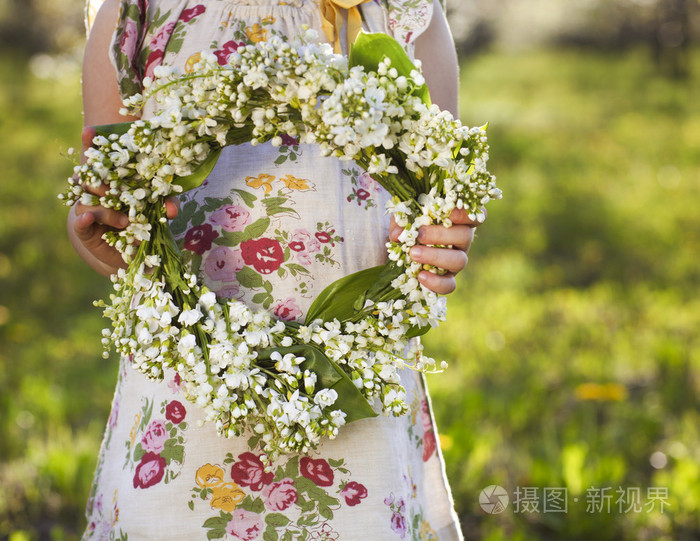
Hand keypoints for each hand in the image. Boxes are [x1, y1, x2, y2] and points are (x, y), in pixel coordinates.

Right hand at [69, 126, 178, 274]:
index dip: (92, 143)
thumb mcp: (157, 208)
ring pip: (87, 201)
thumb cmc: (143, 220)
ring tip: (125, 221)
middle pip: (90, 178)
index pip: (100, 158)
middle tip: (112, 187)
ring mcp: (87, 208)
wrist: (128, 249)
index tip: (88, 131)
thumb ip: (165, 204)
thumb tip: (171, 210)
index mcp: (111, 179)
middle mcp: (95, 191)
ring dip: (106, 209)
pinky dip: (83, 219)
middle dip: (100, 180)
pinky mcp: (84, 229)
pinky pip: (80, 222)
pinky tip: (87, 218)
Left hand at [389, 209, 482, 294]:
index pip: (474, 215)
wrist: (403, 247)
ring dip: (436, 257)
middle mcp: (461, 240)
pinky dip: (436, 282)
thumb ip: (402, 221)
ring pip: (460, 260)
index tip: (450, 213)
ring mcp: (456, 260)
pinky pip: (449, 285)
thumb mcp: (405, 218)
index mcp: (457, 220)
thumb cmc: (410, 226)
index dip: (466, 214)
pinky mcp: (447, 279)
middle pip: (465, 236)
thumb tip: (398, 235)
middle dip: (441, 235)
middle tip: (419, 235)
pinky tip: (420, 276)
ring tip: (414, 254)